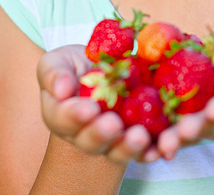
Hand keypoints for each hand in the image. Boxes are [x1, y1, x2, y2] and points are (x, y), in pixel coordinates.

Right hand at [37, 45, 153, 164]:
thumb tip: (61, 89)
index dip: (75, 115)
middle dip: (102, 134)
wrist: (101, 69)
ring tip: (139, 136)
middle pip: (91, 141)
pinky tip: (160, 148)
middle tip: (113, 124)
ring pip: (118, 150)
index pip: (63, 118)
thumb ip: (53, 74)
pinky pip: (143, 149)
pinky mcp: (135, 136)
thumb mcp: (57, 62)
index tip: (88, 108)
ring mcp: (111, 139)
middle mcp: (85, 134)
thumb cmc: (73, 67)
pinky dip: (151, 151)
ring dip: (128, 146)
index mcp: (61, 116)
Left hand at [156, 20, 213, 160]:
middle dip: (197, 129)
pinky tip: (145, 145)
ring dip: (176, 139)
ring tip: (164, 145)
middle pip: (210, 125)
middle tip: (185, 133)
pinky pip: (167, 127)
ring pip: (188, 132)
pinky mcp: (178, 113)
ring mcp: (199, 115)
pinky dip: (156, 138)